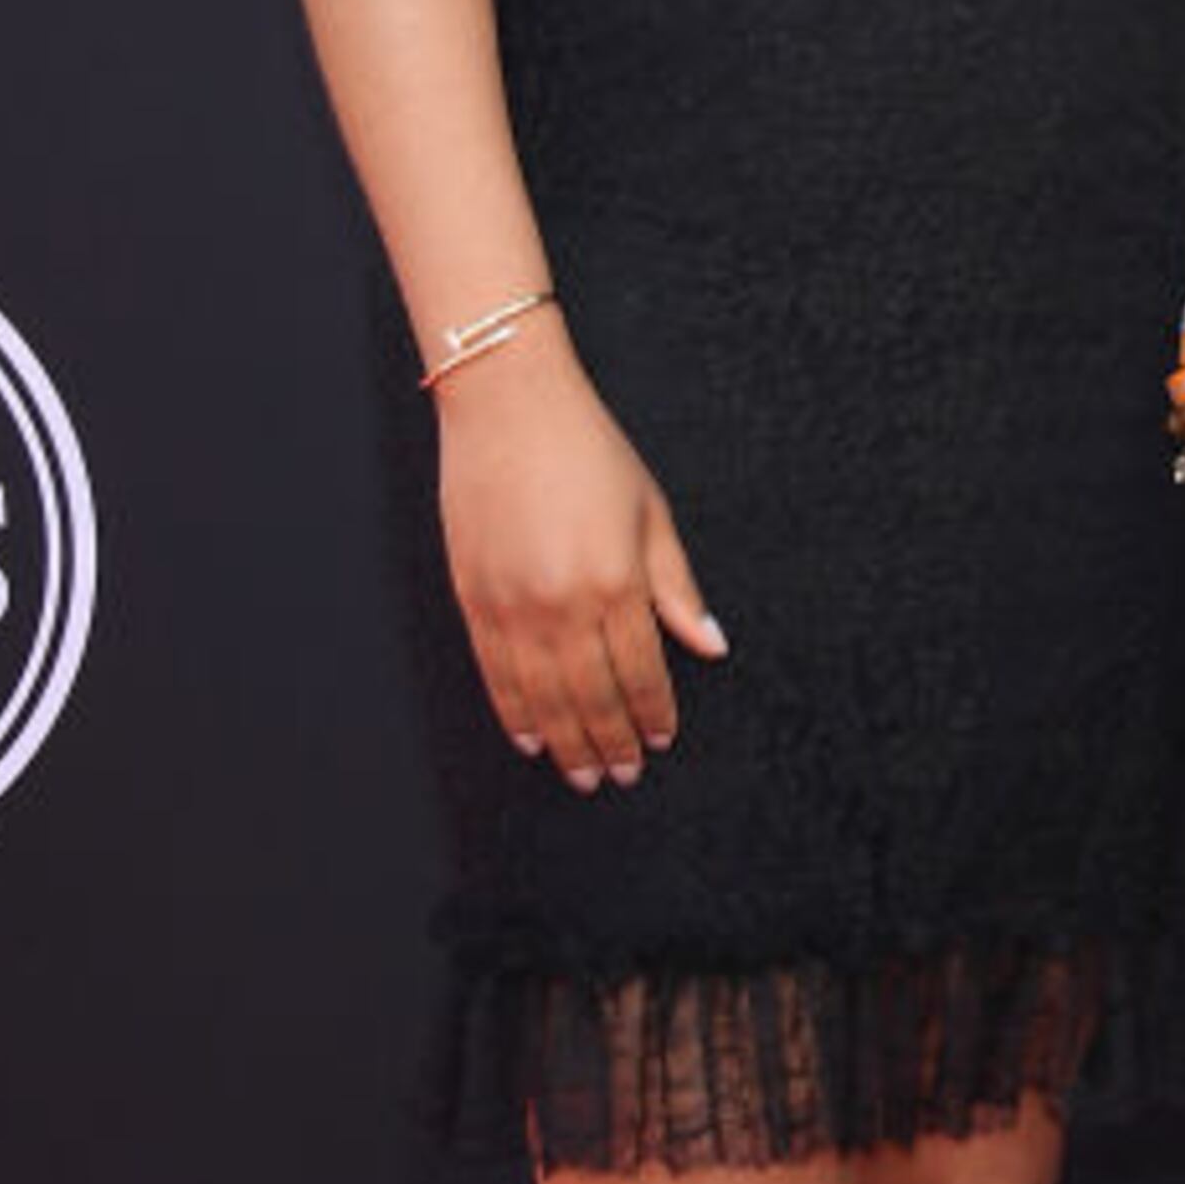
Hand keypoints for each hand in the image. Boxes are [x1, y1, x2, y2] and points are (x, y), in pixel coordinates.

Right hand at [433, 322, 727, 787]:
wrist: (507, 406)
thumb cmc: (588, 451)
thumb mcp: (651, 513)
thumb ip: (677, 588)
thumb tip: (711, 646)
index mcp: (615, 581)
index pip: (641, 670)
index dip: (653, 712)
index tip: (662, 740)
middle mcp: (562, 602)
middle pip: (591, 695)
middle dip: (611, 742)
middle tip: (623, 777)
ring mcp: (512, 603)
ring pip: (542, 696)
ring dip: (566, 741)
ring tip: (583, 776)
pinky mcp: (473, 596)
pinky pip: (495, 672)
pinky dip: (514, 712)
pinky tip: (530, 739)